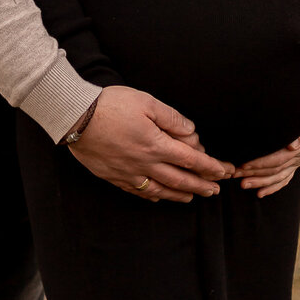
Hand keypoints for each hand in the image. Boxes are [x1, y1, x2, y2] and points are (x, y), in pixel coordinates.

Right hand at [70, 85, 234, 203]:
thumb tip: (191, 133)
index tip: (224, 171)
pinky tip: (159, 197)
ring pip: (161, 190)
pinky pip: (139, 191)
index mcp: (156, 144)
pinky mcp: (114, 176)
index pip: (191, 160)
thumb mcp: (146, 102)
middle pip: (180, 180)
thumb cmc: (110, 105)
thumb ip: (171, 118)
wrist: (74, 117)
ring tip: (193, 197)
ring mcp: (129, 173)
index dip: (211, 167)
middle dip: (201, 185)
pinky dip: (153, 196)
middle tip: (216, 190)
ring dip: (180, 195)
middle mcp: (145, 163)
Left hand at [233, 91, 299, 197]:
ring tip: (243, 185)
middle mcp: (298, 158)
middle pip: (275, 171)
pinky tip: (260, 193)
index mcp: (299, 147)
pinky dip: (273, 187)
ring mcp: (298, 162)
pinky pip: (285, 179)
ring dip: (260, 183)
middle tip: (236, 175)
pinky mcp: (296, 163)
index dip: (260, 164)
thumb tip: (293, 146)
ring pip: (278, 177)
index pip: (277, 160)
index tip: (244, 165)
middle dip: (254, 174)